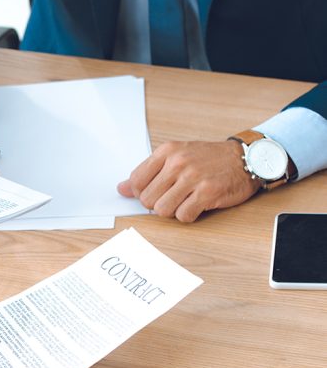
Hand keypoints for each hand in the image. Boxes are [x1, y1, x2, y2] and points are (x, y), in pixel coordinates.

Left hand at [118, 139, 258, 222]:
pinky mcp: (207, 193)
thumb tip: (121, 189)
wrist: (245, 158)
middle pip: (147, 199)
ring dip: (172, 211)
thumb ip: (148, 172)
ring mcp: (193, 177)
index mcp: (166, 151)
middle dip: (157, 203)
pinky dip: (188, 215)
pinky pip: (183, 216)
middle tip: (173, 196)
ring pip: (162, 210)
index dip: (141, 192)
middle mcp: (178, 163)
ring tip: (185, 200)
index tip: (154, 192)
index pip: (136, 181)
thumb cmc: (209, 158)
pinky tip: (196, 205)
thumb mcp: (176, 156)